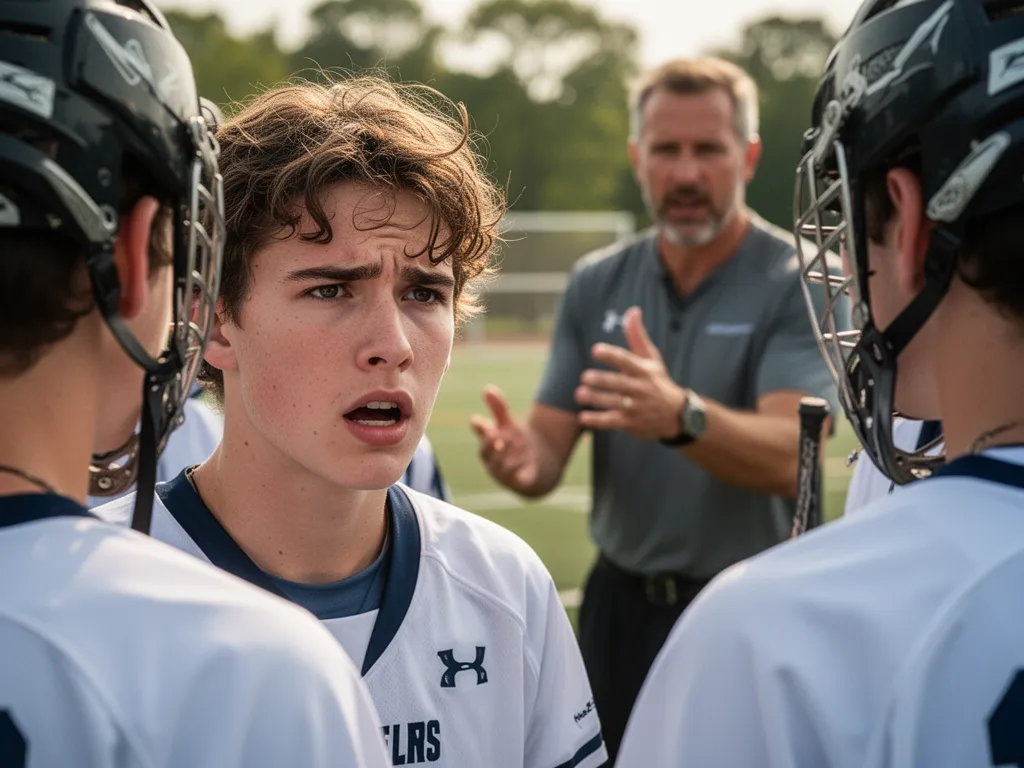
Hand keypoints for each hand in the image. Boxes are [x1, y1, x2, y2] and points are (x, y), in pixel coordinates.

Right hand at [470, 385, 539, 490]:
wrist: (538, 466)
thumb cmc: (517, 443)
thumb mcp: (509, 424)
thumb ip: (498, 408)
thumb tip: (487, 388)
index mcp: (489, 444)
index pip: (479, 434)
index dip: (479, 427)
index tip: (479, 420)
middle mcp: (493, 460)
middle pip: (485, 453)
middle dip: (491, 442)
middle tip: (501, 433)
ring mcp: (503, 473)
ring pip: (499, 466)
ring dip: (506, 454)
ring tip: (515, 443)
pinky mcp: (517, 482)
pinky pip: (513, 479)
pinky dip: (516, 469)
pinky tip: (523, 460)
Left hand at [576, 306, 686, 440]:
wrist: (677, 416)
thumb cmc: (658, 381)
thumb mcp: (651, 359)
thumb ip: (637, 336)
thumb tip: (632, 310)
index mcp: (644, 370)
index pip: (626, 361)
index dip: (611, 355)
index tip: (595, 350)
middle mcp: (641, 388)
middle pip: (620, 384)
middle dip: (602, 380)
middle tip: (584, 377)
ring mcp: (636, 407)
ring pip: (614, 403)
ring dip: (596, 399)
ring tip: (579, 394)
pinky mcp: (631, 423)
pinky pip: (613, 422)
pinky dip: (598, 420)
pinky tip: (583, 417)